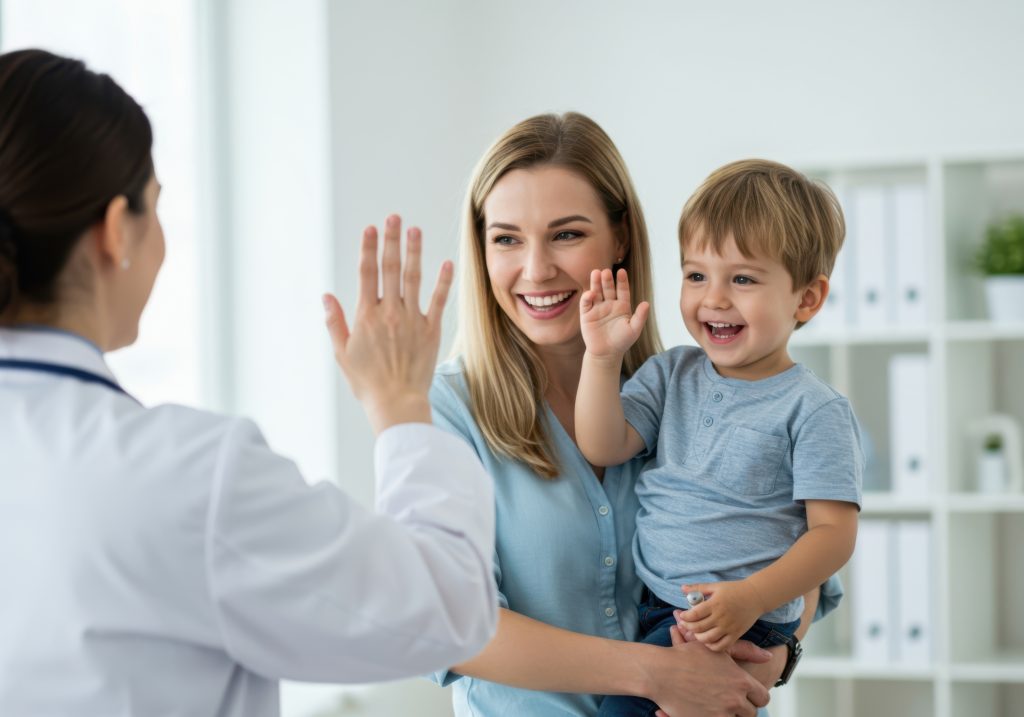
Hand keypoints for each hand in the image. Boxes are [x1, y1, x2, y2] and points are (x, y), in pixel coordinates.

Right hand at [323, 215, 451, 432]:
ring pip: (414, 278)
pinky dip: (442, 282)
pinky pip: (438, 301)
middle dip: (391, 240)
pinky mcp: (431, 331)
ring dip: (414, 252)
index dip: (368, 248)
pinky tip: (446, 263)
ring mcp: (412, 320)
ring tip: (415, 230)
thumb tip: (326, 296)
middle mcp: (389, 312)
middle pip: (390, 268)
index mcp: (366, 315)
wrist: (396, 403)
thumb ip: (335, 322)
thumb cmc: (366, 381)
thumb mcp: (342, 353)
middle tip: (394, 217)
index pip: (366, 273)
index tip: (370, 228)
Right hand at [579, 268, 648, 359]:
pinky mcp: (586, 314)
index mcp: (622, 306)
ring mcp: (597, 308)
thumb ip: (640, 317)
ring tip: (596, 273)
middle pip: (608, 288)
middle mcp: (609, 304)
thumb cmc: (622, 341)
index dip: (622, 281)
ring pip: (596, 292)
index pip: (622, 290)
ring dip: (595, 283)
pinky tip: (590, 293)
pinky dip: (587, 297)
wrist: (606, 354)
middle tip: (606, 271)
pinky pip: (586, 303)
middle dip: (607, 280)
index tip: (622, 272)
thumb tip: (646, 303)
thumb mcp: (634, 330)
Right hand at [649, 626, 769, 716]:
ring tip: (716, 706)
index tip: (745, 695)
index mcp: (740, 681)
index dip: (755, 697)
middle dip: (742, 707)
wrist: (660, 672)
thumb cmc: (685, 657)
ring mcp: (721, 714)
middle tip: (729, 701)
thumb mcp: (716, 649)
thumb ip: (745, 650)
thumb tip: (769, 655)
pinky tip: (705, 711)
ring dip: (729, 714)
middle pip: (751, 713)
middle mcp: (734, 699)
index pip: (762, 697)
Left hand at [677, 580, 764, 651]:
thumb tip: (682, 588)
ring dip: (698, 637)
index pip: (694, 614)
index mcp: (715, 604)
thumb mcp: (715, 586)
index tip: (681, 615)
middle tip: (684, 624)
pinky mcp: (736, 634)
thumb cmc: (734, 589)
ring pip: (708, 639)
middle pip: (698, 627)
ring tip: (696, 632)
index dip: (684, 617)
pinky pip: (722, 646)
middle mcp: (721, 617)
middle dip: (687, 627)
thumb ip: (698, 588)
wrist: (756, 596)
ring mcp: (729, 627)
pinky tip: (708, 640)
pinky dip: (712, 646)